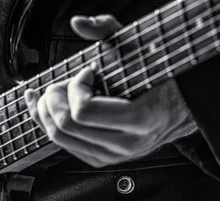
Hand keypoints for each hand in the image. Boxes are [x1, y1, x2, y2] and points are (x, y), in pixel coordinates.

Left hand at [24, 15, 196, 167]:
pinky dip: (47, 124)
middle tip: (60, 82)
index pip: (84, 111)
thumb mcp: (136, 49)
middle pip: (66, 126)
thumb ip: (108, 30)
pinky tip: (44, 106)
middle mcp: (124, 143)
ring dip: (45, 112)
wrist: (175, 110)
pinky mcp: (100, 159)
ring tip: (51, 92)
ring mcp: (111, 155)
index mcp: (139, 119)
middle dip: (53, 98)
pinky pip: (63, 145)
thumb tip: (78, 22)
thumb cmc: (155, 77)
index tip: (87, 71)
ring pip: (60, 138)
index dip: (76, 87)